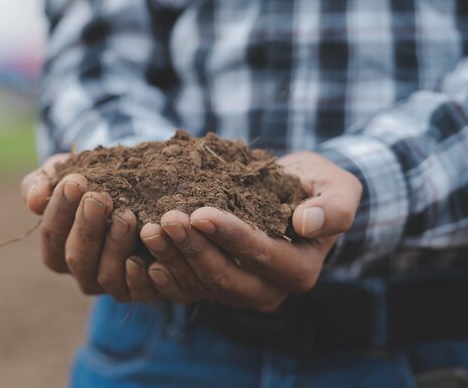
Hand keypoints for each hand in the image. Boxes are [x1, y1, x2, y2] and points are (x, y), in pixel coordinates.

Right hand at [20, 154, 157, 301]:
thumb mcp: (64, 175)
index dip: (61, 208)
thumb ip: (42, 184)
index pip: (52, 232)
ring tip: (126, 215)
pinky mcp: (138, 290)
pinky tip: (147, 246)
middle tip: (99, 199)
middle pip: (77, 256)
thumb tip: (34, 200)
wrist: (133, 190)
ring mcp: (109, 284)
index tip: (74, 180)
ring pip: (106, 274)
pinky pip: (137, 290)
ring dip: (115, 245)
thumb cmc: (90, 183)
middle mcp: (81, 272)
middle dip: (87, 226)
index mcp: (56, 250)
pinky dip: (141, 273)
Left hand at [139, 151, 362, 310]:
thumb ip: (333, 208)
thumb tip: (306, 223)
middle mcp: (269, 290)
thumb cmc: (318, 190)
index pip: (259, 254)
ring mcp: (239, 293)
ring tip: (149, 229)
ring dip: (172, 258)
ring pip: (200, 284)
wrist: (296, 199)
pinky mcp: (217, 287)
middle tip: (166, 219)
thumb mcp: (338, 189)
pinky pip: (188, 289)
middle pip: (224, 277)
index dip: (229, 236)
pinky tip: (145, 258)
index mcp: (299, 269)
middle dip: (192, 248)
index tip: (200, 214)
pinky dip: (167, 275)